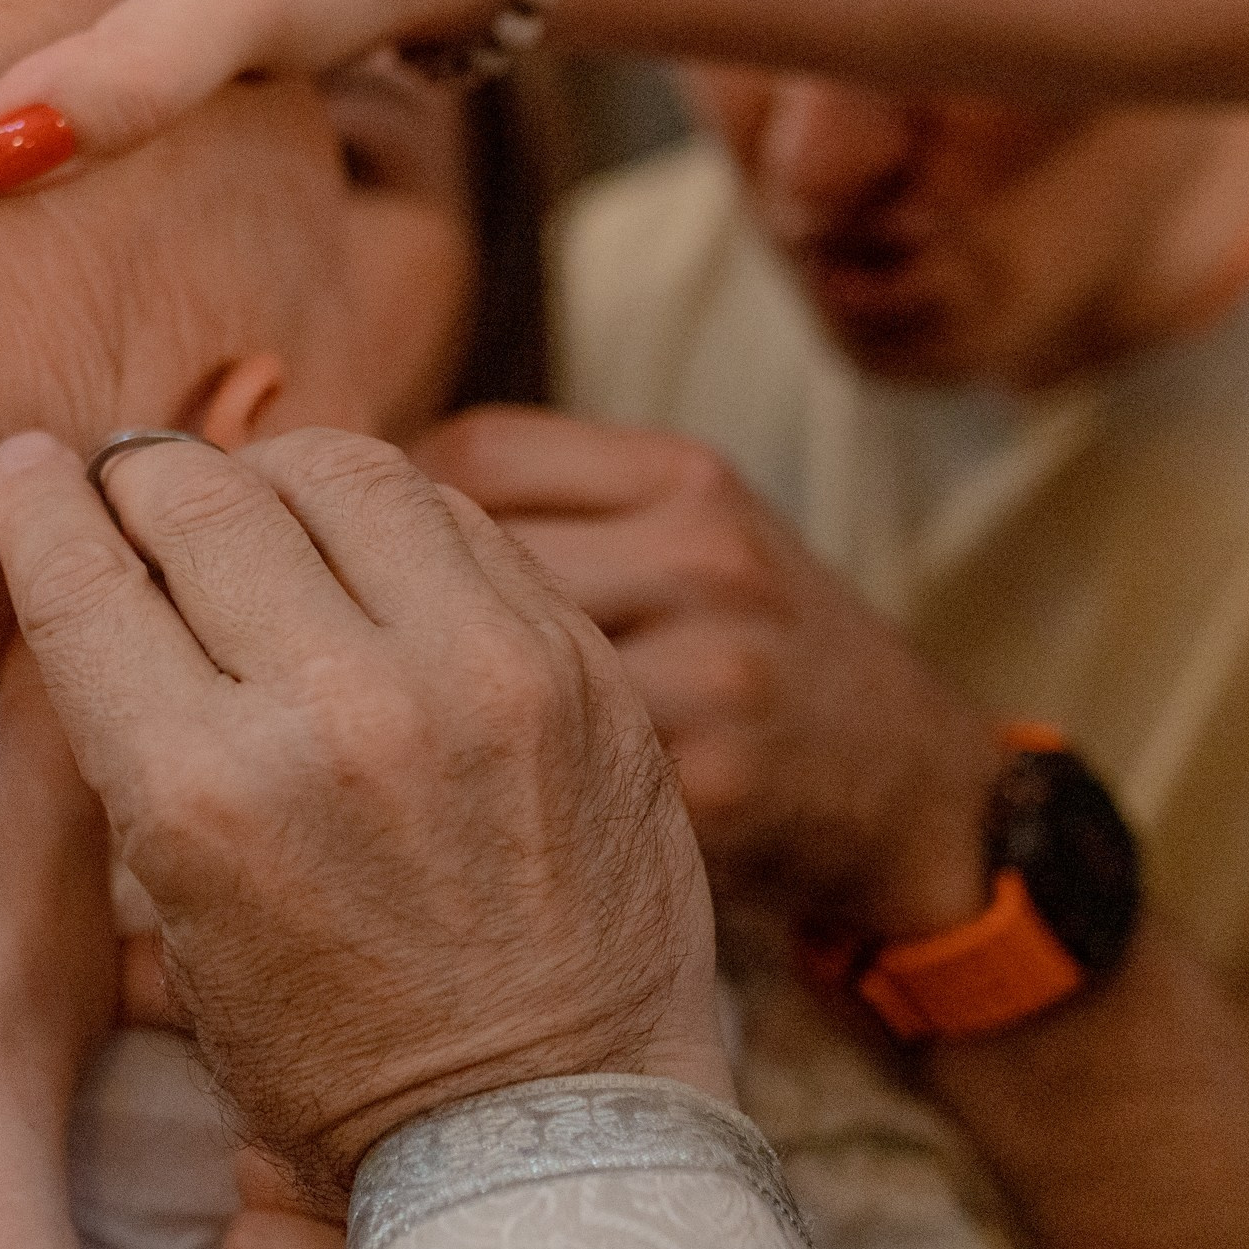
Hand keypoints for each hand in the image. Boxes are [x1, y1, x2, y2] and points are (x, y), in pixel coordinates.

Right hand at [0, 427, 727, 1208]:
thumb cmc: (340, 1055)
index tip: (24, 470)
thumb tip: (106, 578)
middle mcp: (335, 712)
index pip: (84, 579)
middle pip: (200, 498)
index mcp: (202, 795)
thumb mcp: (182, 921)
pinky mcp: (575, 664)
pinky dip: (386, 514)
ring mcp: (473, 673)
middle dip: (140, 476)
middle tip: (131, 484)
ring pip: (338, 469)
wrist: (548, 1131)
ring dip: (267, 472)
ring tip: (251, 499)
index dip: (37, 504)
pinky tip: (361, 549)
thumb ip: (137, 740)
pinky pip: (456, 518)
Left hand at [418, 407, 1003, 939]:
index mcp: (685, 476)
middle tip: (368, 663)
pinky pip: (540, 769)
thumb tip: (345, 501)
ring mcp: (711, 672)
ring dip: (432, 704)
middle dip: (394, 610)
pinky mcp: (702, 786)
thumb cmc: (746, 650)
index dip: (393, 508)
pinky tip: (482, 794)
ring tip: (417, 733)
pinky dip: (491, 780)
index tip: (365, 563)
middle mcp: (704, 556)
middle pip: (465, 555)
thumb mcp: (681, 531)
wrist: (903, 788)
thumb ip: (549, 501)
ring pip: (492, 665)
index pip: (471, 453)